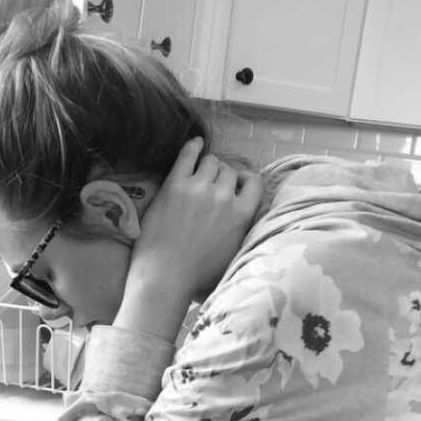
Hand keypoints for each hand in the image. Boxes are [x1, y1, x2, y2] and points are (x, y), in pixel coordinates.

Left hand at [115, 138, 263, 340]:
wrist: (166, 276)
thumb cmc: (198, 274)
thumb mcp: (234, 252)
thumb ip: (243, 228)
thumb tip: (246, 213)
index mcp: (242, 214)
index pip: (254, 181)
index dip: (245, 180)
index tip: (237, 184)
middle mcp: (224, 197)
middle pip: (229, 170)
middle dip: (221, 176)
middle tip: (210, 185)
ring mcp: (199, 188)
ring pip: (211, 161)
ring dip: (206, 166)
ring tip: (198, 174)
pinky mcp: (175, 185)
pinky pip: (187, 155)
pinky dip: (192, 146)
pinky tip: (194, 144)